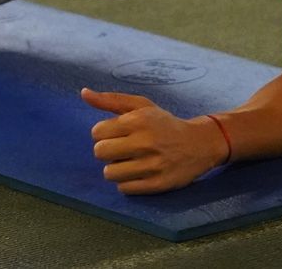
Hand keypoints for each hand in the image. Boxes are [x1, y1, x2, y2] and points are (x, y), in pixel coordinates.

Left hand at [81, 88, 228, 194]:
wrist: (198, 144)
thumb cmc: (163, 123)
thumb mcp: (140, 106)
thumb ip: (110, 100)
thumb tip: (83, 93)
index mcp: (138, 120)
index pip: (97, 132)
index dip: (102, 134)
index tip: (115, 134)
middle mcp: (145, 142)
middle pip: (100, 152)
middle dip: (106, 151)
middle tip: (119, 149)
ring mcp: (152, 165)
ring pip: (110, 173)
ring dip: (115, 168)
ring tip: (128, 162)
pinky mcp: (157, 184)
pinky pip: (124, 188)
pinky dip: (126, 182)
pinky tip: (137, 173)